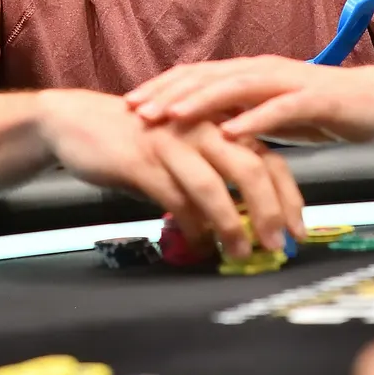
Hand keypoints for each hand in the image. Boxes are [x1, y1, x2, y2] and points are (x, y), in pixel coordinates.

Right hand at [38, 90, 304, 257]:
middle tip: (278, 245)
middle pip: (250, 168)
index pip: (266, 158)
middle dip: (269, 211)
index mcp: (215, 124)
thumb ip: (212, 177)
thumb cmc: (135, 141)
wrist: (76, 122)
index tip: (297, 231)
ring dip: (232, 224)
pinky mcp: (141, 160)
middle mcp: (199, 128)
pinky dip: (191, 224)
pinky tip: (199, 243)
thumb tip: (242, 222)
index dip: (287, 196)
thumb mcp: (182, 153)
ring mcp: (170, 143)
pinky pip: (174, 197)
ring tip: (241, 252)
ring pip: (213, 185)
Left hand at [124, 57, 373, 144]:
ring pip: (234, 87)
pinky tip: (229, 133)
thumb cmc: (320, 109)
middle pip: (205, 76)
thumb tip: (198, 135)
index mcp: (247, 73)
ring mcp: (286, 82)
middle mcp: (261, 70)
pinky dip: (252, 120)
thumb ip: (236, 118)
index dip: (160, 88)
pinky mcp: (312, 99)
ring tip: (170, 117)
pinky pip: (278, 109)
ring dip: (199, 101)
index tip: (127, 104)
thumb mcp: (268, 115)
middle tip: (134, 110)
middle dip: (167, 93)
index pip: (194, 75)